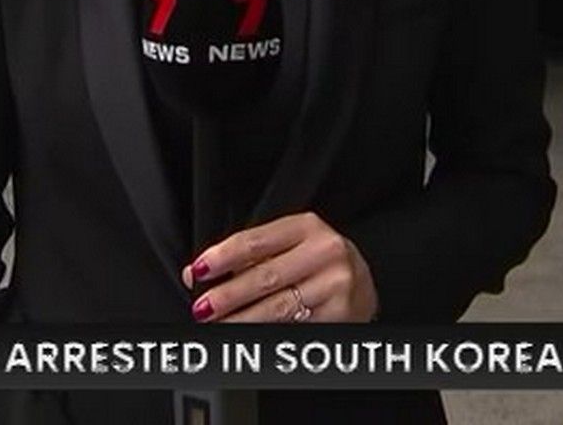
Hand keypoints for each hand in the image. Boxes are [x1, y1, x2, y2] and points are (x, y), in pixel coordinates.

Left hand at [181, 212, 378, 322]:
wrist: (365, 281)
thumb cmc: (317, 260)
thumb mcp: (290, 244)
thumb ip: (248, 255)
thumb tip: (198, 273)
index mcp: (306, 226)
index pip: (255, 242)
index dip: (222, 257)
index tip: (197, 271)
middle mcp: (325, 251)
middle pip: (265, 276)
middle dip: (228, 295)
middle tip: (202, 307)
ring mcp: (336, 283)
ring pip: (278, 307)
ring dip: (242, 320)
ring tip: (218, 326)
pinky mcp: (341, 313)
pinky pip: (296, 326)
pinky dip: (267, 333)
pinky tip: (250, 335)